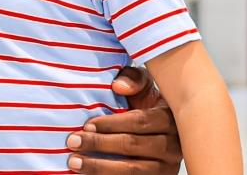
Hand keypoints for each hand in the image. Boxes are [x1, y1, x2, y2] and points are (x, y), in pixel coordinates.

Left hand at [68, 66, 183, 173]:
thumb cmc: (147, 109)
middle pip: (133, 145)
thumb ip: (134, 80)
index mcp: (172, 119)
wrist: (157, 136)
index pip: (141, 121)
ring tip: (74, 162)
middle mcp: (174, 146)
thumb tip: (118, 85)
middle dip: (99, 144)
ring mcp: (167, 167)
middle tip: (73, 141)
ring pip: (133, 170)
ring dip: (99, 167)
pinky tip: (86, 174)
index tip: (87, 124)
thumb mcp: (144, 91)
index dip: (112, 123)